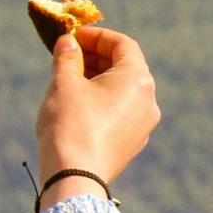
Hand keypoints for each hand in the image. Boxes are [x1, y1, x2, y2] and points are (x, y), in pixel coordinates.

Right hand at [34, 26, 161, 206]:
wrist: (75, 177)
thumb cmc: (70, 124)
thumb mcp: (63, 83)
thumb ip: (67, 57)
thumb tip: (67, 42)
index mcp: (137, 79)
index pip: (122, 44)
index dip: (96, 36)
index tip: (73, 35)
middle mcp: (148, 100)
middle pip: (125, 67)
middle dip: (95, 57)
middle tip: (68, 55)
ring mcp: (144, 124)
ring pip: (122, 90)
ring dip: (98, 79)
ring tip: (68, 80)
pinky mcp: (133, 142)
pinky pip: (121, 111)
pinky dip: (102, 101)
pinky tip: (77, 106)